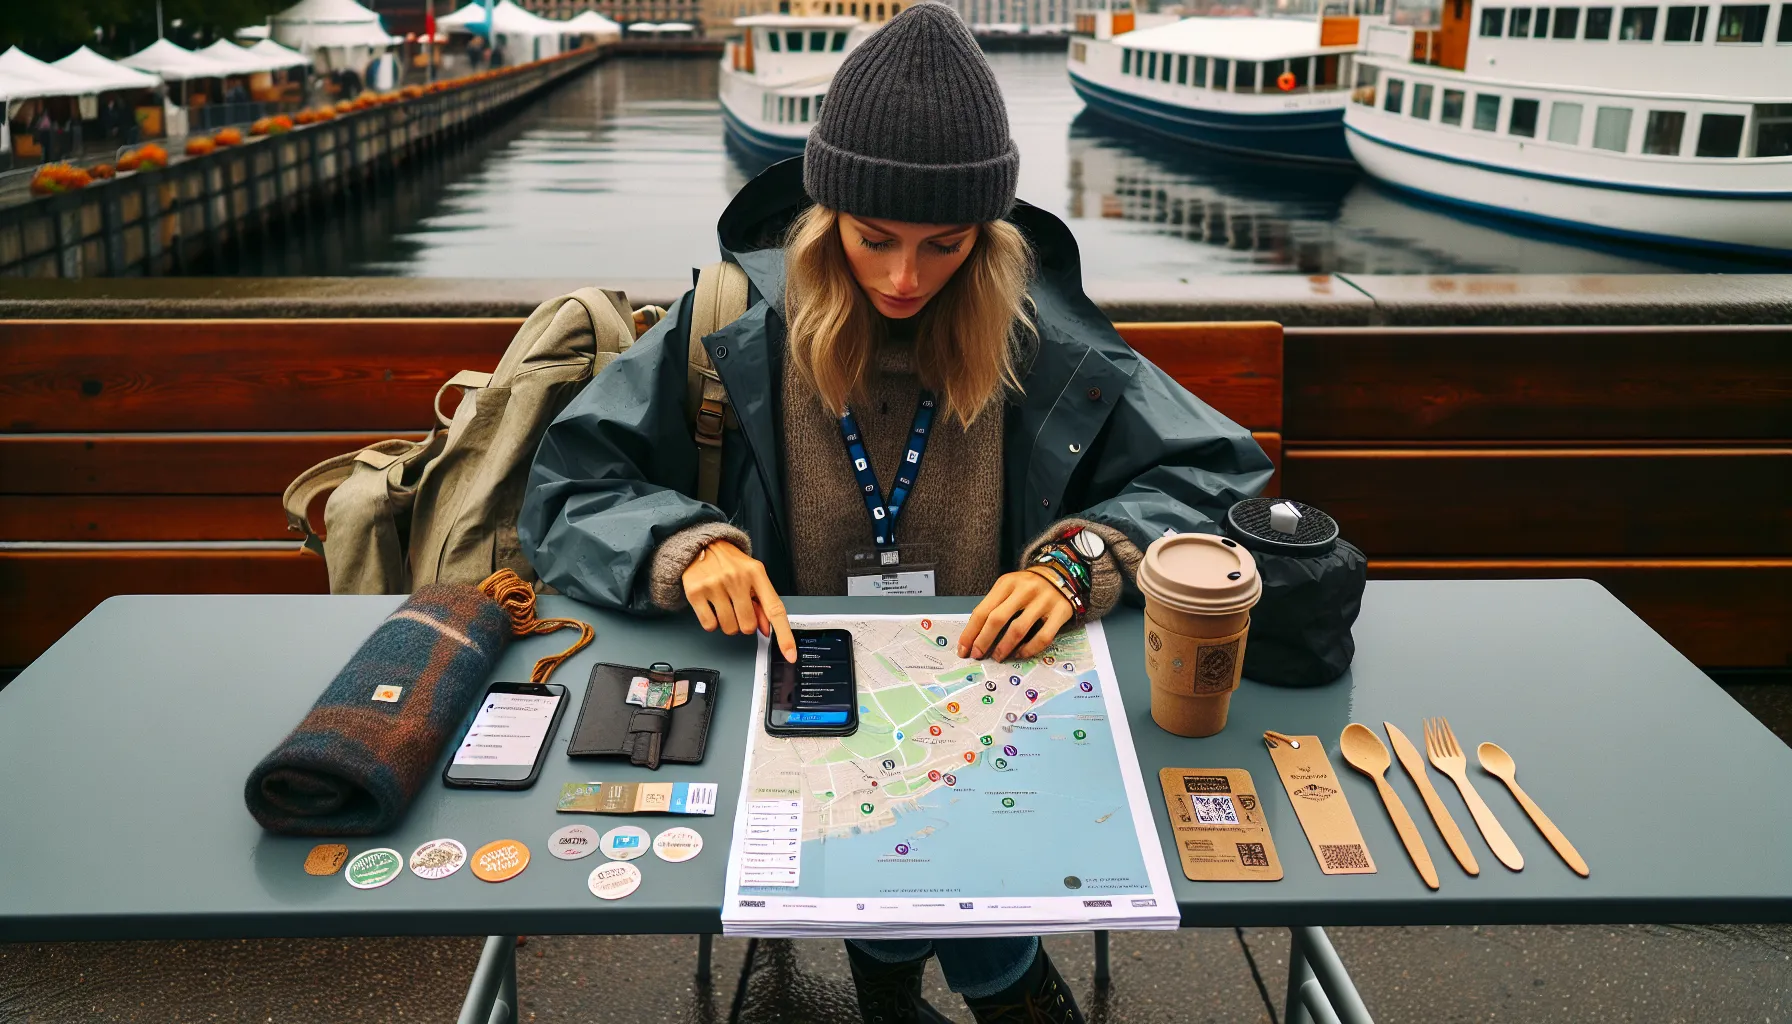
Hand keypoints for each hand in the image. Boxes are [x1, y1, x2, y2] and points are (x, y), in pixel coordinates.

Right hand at [682, 541, 795, 661]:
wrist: (702, 544)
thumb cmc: (731, 563)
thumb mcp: (752, 576)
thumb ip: (762, 602)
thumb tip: (767, 629)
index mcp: (757, 574)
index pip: (775, 609)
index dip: (784, 635)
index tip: (790, 654)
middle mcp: (737, 578)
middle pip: (748, 626)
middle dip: (744, 624)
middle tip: (738, 608)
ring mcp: (715, 584)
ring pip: (729, 628)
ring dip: (728, 624)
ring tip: (724, 605)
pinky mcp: (696, 592)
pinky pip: (710, 625)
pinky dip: (712, 622)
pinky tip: (711, 607)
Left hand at [957, 570, 1074, 662]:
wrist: (1061, 573)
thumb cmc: (1027, 586)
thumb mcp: (1008, 587)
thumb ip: (994, 605)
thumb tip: (975, 635)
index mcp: (1007, 583)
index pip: (983, 610)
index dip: (971, 632)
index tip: (964, 649)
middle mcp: (1025, 590)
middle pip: (997, 619)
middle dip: (983, 641)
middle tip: (977, 655)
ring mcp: (1044, 600)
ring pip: (1019, 629)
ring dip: (1004, 647)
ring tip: (998, 657)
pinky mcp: (1060, 612)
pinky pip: (1043, 637)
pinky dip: (1029, 649)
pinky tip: (1020, 654)